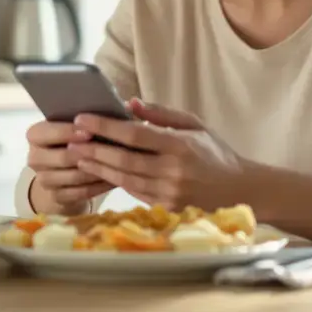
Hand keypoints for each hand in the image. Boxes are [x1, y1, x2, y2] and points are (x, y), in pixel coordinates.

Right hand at [25, 120, 113, 214]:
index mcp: (35, 134)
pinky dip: (99, 186)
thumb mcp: (76, 125)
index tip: (90, 131)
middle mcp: (34, 158)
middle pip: (62, 158)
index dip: (68, 132)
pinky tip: (114, 179)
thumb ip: (91, 116)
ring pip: (74, 177)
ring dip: (97, 171)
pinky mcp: (56, 197)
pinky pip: (81, 193)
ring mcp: (44, 180)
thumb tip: (126, 105)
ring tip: (118, 165)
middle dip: (87, 154)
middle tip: (109, 150)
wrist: (63, 170)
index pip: (47, 133)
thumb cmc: (73, 139)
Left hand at [69, 99, 246, 210]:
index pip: (135, 134)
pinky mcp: (167, 208)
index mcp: (181, 145)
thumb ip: (162, 114)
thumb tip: (130, 103)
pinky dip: (115, 181)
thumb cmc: (215, 153)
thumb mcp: (194, 125)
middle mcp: (174, 171)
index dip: (106, 127)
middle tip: (71, 140)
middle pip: (124, 160)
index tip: (83, 119)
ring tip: (77, 156)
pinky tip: (100, 171)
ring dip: (98, 167)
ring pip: (125, 179)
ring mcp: (170, 193)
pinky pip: (134, 193)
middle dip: (94, 150)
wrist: (240, 190)